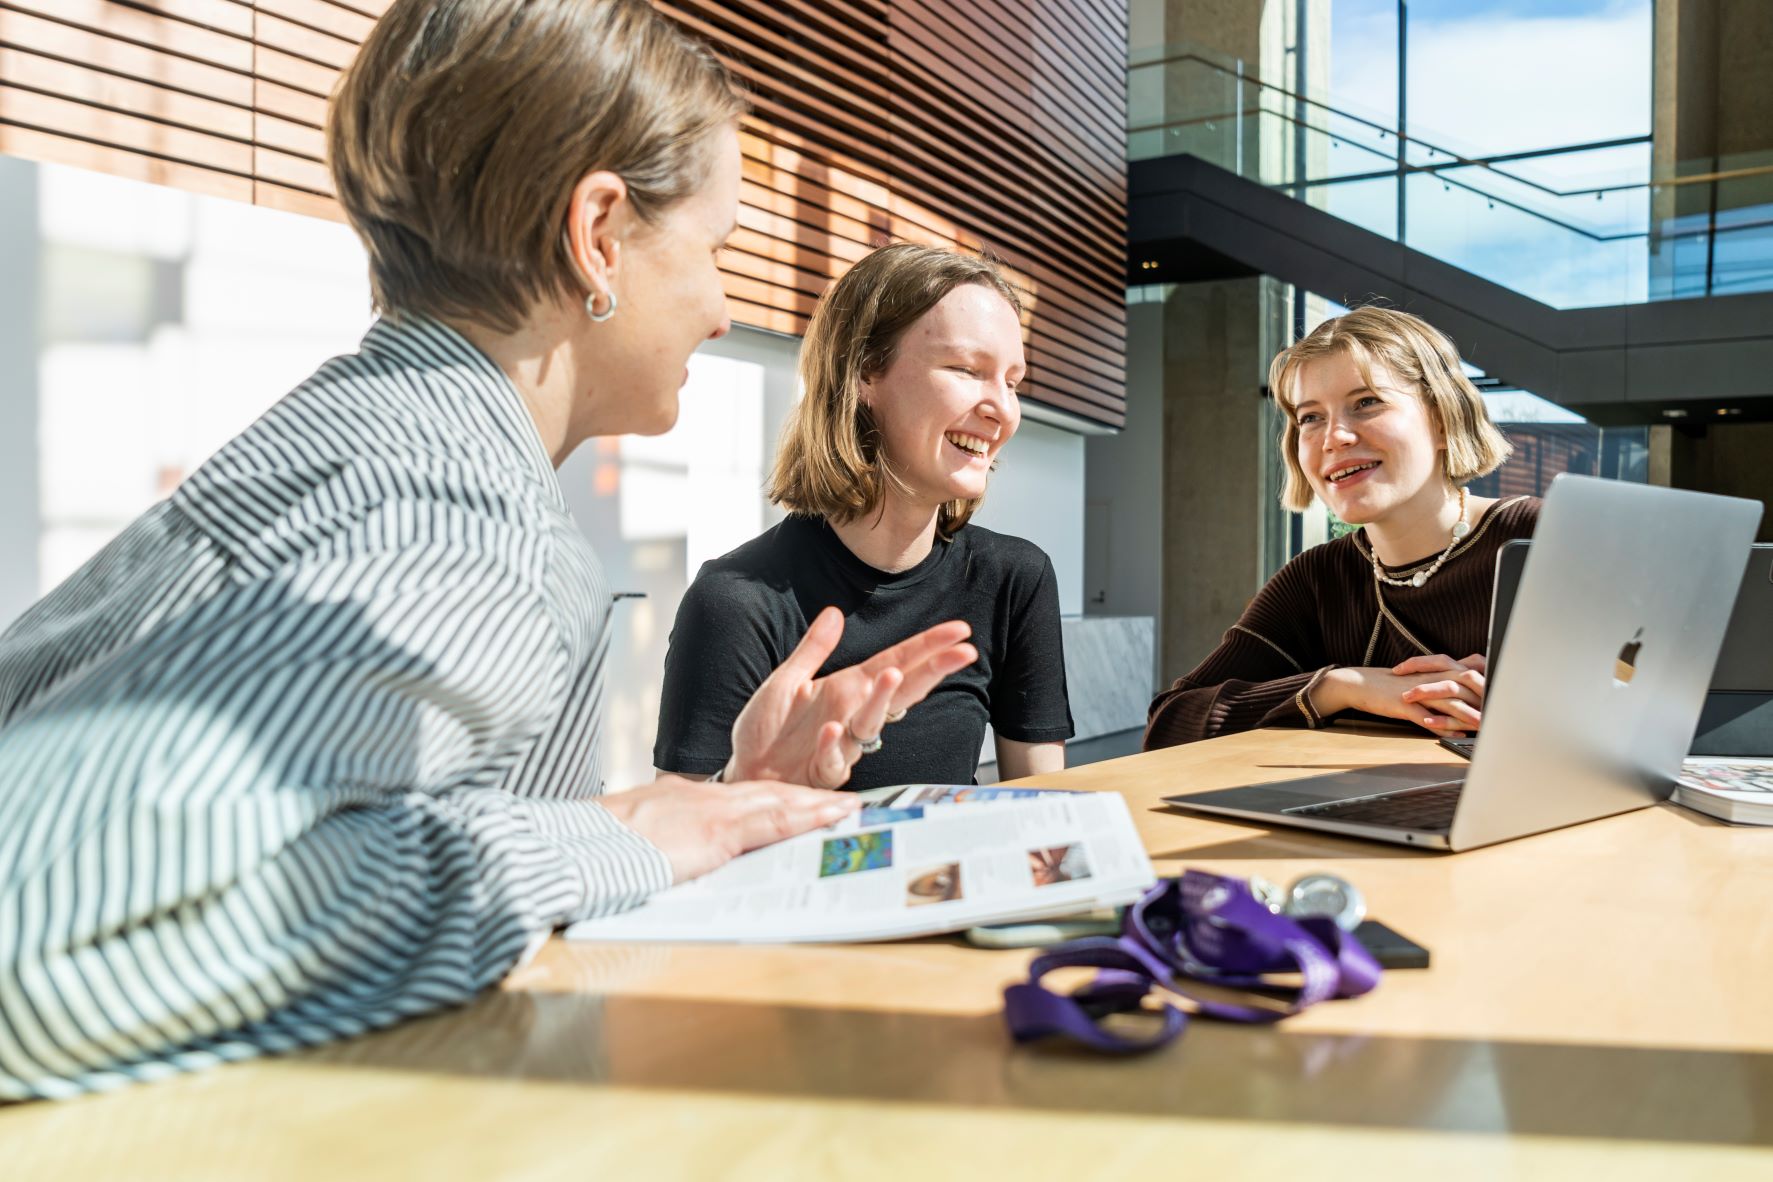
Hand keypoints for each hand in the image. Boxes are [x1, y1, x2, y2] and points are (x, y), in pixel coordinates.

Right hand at [601, 775, 860, 882]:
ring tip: (852, 808)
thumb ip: (656, 849)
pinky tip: (836, 815)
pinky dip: (811, 814)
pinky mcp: (716, 830)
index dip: (772, 800)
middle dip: (805, 798)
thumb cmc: (589, 852)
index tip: (797, 804)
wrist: (571, 849)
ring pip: (779, 800)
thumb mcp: (627, 844)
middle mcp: (698, 797)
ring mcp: (709, 810)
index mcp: (677, 800)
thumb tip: (665, 866)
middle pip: (766, 793)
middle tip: (842, 802)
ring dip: (818, 804)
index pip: (738, 799)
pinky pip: (776, 819)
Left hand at [726, 607, 976, 788]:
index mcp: (848, 688)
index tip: (959, 631)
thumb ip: (814, 649)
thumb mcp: (786, 680)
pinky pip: (833, 758)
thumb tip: (835, 612)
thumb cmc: (767, 730)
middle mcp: (852, 714)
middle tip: (962, 653)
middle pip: (901, 688)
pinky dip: (833, 745)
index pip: (897, 661)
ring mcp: (843, 744)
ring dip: (881, 700)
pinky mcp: (823, 771)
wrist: (743, 771)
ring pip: (870, 722)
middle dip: (931, 669)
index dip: (927, 646)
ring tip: (889, 676)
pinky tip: (832, 729)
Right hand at [1311, 656, 1485, 735]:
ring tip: (1482, 728)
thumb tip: (1466, 687)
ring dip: (1468, 717)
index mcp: (1437, 671)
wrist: (1361, 683)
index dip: (1488, 688)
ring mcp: (1418, 691)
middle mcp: (1431, 678)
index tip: (1502, 701)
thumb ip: (1444, 680)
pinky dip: (1443, 727)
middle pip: (1465, 688)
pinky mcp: (1405, 705)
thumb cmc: (1392, 684)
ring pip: (1449, 703)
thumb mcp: (1421, 678)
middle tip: (1500, 717)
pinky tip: (1455, 736)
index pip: (1470, 676)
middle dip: (1484, 703)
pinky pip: (1427, 717)